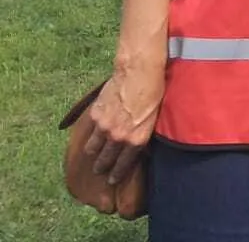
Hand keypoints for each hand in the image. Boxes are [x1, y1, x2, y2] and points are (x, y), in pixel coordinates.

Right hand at [83, 63, 164, 184]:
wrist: (139, 73)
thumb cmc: (154, 91)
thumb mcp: (154, 118)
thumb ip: (143, 134)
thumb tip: (140, 144)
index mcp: (136, 139)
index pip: (124, 164)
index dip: (117, 174)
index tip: (112, 180)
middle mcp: (119, 137)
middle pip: (106, 159)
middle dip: (102, 167)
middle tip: (99, 171)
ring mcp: (105, 127)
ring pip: (93, 148)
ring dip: (93, 153)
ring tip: (92, 155)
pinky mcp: (96, 115)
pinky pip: (89, 131)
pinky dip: (89, 135)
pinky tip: (90, 137)